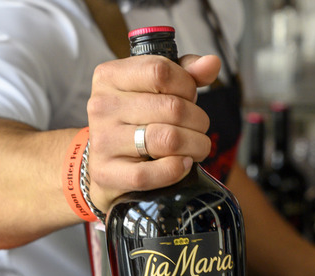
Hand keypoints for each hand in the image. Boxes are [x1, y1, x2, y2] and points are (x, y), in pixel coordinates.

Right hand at [84, 54, 221, 212]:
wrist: (105, 162)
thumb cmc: (136, 119)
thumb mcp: (155, 89)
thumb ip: (186, 72)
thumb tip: (212, 63)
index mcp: (110, 76)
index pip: (161, 71)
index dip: (187, 85)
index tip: (189, 97)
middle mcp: (102, 106)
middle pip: (173, 108)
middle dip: (198, 120)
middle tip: (197, 127)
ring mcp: (103, 140)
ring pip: (169, 140)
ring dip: (195, 145)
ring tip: (195, 146)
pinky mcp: (108, 173)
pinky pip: (151, 174)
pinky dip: (177, 169)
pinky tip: (182, 164)